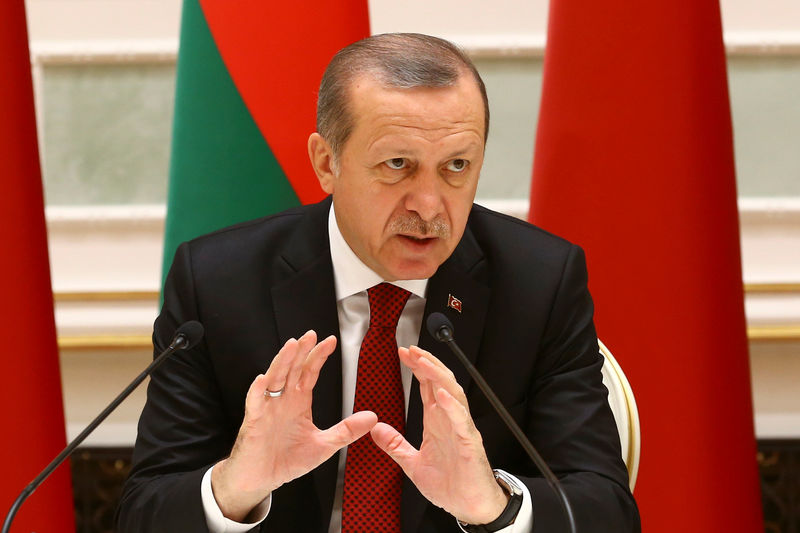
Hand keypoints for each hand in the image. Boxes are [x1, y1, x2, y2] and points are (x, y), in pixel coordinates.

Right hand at [211, 331, 377, 520]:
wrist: (261, 478)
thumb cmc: (287, 460)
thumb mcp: (324, 445)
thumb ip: (347, 431)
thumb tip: (373, 418)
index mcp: (299, 401)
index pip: (309, 372)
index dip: (318, 356)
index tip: (331, 341)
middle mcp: (282, 400)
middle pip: (292, 369)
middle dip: (301, 351)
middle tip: (311, 335)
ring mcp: (267, 408)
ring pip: (274, 379)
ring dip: (282, 362)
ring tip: (292, 346)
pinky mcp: (253, 422)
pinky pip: (254, 403)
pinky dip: (257, 391)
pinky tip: (262, 380)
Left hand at [370, 346, 508, 524]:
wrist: (470, 507)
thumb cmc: (450, 485)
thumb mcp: (413, 463)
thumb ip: (396, 445)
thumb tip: (376, 429)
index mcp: (438, 422)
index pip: (427, 386)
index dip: (417, 368)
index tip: (403, 353)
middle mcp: (450, 420)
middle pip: (440, 382)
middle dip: (426, 363)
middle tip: (410, 349)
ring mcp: (461, 429)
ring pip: (453, 394)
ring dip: (438, 376)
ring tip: (424, 362)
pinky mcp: (469, 443)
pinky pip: (461, 420)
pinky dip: (453, 406)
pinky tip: (442, 395)